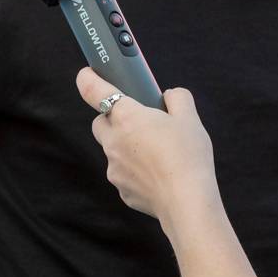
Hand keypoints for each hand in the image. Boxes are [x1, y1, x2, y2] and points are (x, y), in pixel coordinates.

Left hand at [76, 68, 218, 227]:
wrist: (187, 202)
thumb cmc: (188, 157)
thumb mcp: (190, 118)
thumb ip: (178, 98)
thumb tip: (170, 96)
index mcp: (127, 117)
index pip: (94, 91)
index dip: (88, 79)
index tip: (87, 74)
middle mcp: (114, 141)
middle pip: (100, 122)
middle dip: (114, 118)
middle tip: (138, 120)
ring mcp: (114, 168)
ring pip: (113, 150)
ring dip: (127, 146)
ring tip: (157, 152)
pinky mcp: (121, 190)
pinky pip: (123, 173)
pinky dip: (135, 171)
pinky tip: (158, 174)